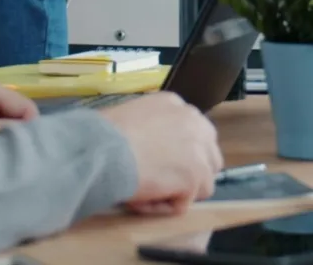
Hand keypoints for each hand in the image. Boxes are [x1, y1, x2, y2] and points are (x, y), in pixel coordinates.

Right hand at [98, 92, 223, 215]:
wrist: (103, 149)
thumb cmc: (103, 134)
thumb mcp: (133, 116)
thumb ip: (153, 128)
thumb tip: (152, 148)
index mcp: (176, 105)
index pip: (195, 133)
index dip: (180, 153)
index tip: (160, 163)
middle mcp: (195, 122)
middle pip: (209, 156)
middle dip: (191, 172)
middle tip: (163, 182)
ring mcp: (199, 150)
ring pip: (203, 182)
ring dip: (178, 192)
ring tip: (149, 191)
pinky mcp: (196, 175)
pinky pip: (184, 204)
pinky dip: (164, 207)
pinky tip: (143, 198)